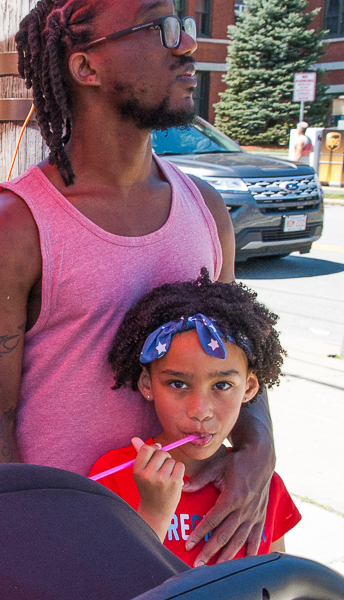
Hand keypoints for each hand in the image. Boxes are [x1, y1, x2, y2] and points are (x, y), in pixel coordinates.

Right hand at [132, 437, 184, 541]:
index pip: (147, 448)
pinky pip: (180, 465)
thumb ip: (140, 454)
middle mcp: (148, 474)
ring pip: (171, 460)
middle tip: (161, 469)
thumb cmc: (149, 488)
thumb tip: (134, 438)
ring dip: (171, 466)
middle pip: (161, 452)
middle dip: (164, 458)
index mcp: (137, 471)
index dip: (154, 448)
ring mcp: (162, 479)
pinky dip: (178, 471)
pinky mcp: (174, 482)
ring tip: (166, 478)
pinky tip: (173, 480)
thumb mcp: (141, 472)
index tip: (156, 452)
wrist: (156, 511)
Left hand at [183, 436, 273, 565]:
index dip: (200, 534)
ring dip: (228, 555)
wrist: (260, 457)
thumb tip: (183, 487)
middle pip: (224, 535)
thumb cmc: (237, 461)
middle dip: (210, 551)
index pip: (212, 520)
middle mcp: (243, 509)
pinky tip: (246, 561)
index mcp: (232, 497)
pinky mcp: (260, 515)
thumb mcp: (217, 466)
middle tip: (198, 564)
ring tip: (217, 567)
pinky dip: (252, 549)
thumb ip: (200, 479)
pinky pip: (256, 536)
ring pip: (239, 539)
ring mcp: (253, 514)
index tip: (189, 545)